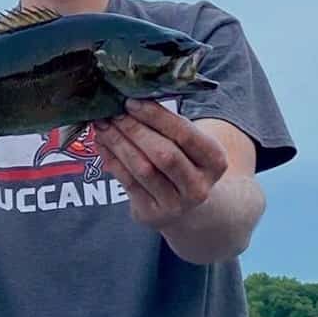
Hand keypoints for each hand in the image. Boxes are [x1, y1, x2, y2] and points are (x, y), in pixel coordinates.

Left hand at [94, 99, 227, 229]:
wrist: (186, 209)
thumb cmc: (184, 164)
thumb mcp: (189, 147)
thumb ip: (168, 127)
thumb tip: (129, 102)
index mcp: (215, 161)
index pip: (185, 134)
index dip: (156, 117)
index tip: (131, 102)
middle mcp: (199, 186)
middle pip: (163, 154)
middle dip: (134, 130)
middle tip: (112, 113)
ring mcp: (176, 204)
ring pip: (143, 169)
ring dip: (119, 144)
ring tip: (103, 126)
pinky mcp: (152, 214)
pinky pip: (128, 183)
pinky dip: (112, 160)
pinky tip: (103, 144)